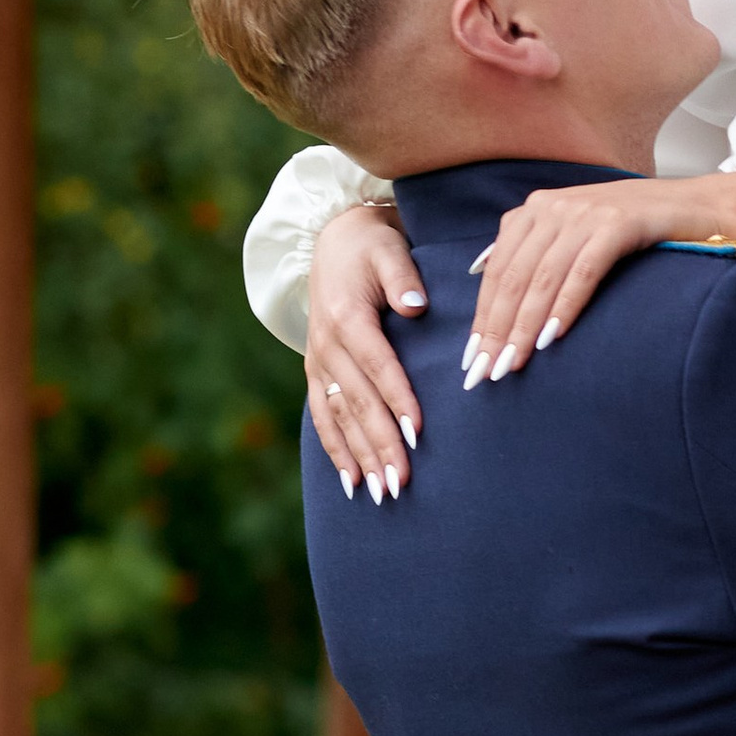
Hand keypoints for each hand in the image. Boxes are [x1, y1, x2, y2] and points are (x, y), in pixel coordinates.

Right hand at [307, 199, 427, 500]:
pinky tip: (352, 483)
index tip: (418, 432)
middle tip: (402, 481)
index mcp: (346, 317)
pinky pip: (323, 418)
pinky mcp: (317, 373)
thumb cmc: (370, 246)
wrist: (332, 242)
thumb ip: (402, 276)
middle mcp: (326, 345)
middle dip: (380, 444)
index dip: (397, 398)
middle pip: (357, 402)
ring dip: (360, 457)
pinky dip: (336, 451)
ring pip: (339, 418)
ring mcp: (318, 363)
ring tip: (382, 493)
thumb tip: (415, 306)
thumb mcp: (387, 249)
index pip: (377, 364)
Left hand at [467, 168, 735, 379]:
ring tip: (512, 364)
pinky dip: (566, 305)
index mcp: (535, 210)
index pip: (497, 271)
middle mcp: (554, 206)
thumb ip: (537, 252)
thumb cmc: (638, 229)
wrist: (702, 207)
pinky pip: (584, 270)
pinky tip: (553, 337)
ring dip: (525, 326)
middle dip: (496, 330)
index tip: (471, 362)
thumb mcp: (577, 233)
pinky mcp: (620, 221)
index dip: (482, 318)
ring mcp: (587, 211)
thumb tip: (484, 275)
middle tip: (485, 373)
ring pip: (543, 277)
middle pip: (513, 277)